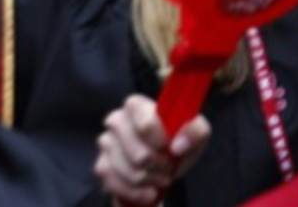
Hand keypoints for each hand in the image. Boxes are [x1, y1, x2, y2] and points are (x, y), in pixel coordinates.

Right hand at [93, 95, 211, 206]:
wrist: (162, 169)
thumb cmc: (178, 143)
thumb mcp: (196, 134)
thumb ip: (196, 131)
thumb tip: (178, 145)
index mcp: (137, 105)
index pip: (144, 122)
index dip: (159, 140)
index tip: (171, 148)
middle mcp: (116, 120)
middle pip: (138, 154)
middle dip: (159, 166)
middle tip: (169, 167)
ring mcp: (106, 143)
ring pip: (130, 172)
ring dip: (151, 180)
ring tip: (161, 177)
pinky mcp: (101, 166)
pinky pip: (116, 184)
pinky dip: (137, 192)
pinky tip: (149, 190)